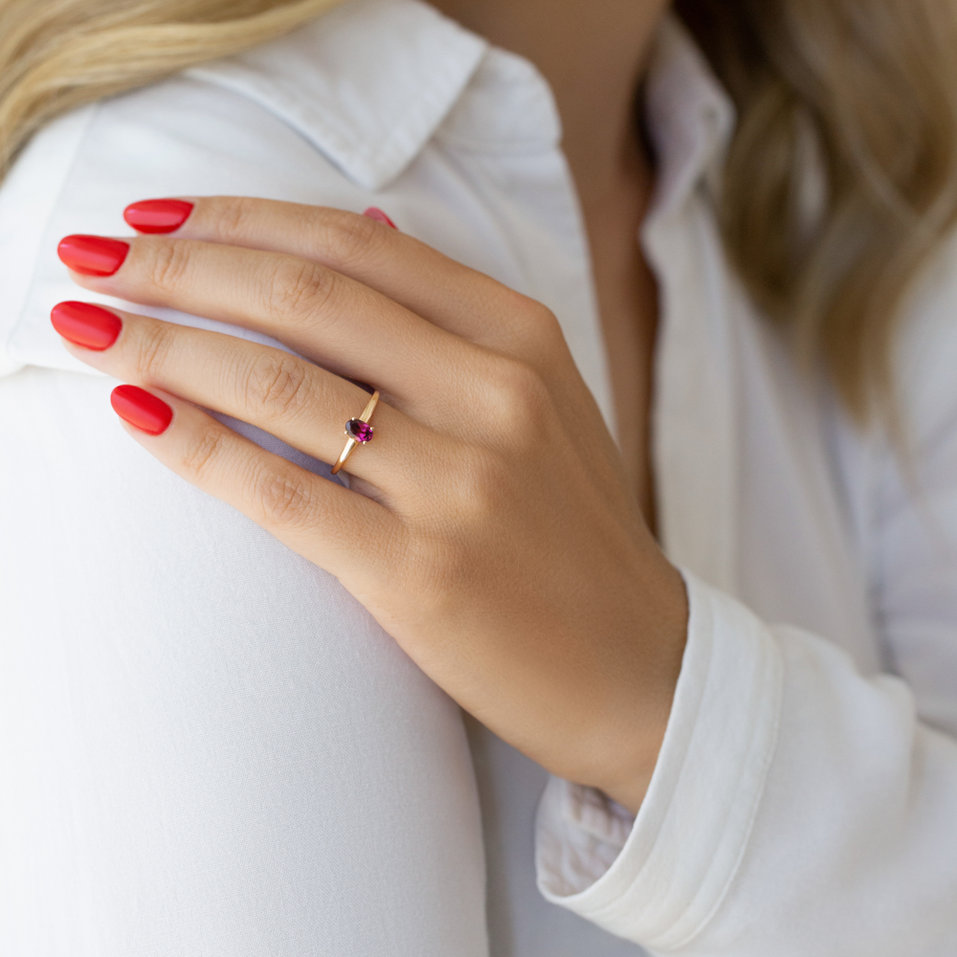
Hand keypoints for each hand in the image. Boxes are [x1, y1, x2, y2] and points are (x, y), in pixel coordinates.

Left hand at [52, 196, 687, 812]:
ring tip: (85, 325)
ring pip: (277, 385)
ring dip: (161, 344)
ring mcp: (462, 486)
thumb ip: (457, 318)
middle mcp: (495, 395)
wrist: (640, 665)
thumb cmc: (576, 532)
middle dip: (177, 265)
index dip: (241, 219)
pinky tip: (136, 412)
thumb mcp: (545, 401)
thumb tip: (364, 222)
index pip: (356, 244)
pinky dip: (195, 445)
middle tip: (92, 257)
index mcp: (523, 339)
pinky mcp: (421, 575)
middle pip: (304, 298)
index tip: (156, 216)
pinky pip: (281, 493)